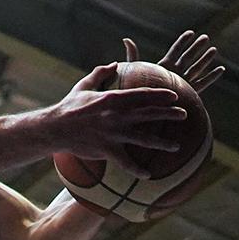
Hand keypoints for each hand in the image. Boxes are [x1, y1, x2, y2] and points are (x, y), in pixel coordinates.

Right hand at [45, 65, 189, 172]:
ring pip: (144, 139)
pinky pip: (125, 162)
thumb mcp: (83, 86)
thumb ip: (100, 74)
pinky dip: (137, 169)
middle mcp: (117, 116)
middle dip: (169, 114)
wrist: (54, 128)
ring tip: (176, 146)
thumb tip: (114, 63)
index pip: (143, 95)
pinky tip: (148, 175)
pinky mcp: (106, 150)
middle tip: (184, 115)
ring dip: (162, 143)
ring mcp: (113, 134)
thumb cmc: (68, 107)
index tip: (174, 96)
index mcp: (113, 98)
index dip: (160, 95)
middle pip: (149, 114)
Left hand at [122, 32, 225, 93]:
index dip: (182, 42)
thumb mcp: (136, 72)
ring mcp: (183, 82)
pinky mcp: (189, 93)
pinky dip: (211, 77)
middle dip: (196, 47)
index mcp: (164, 67)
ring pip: (197, 68)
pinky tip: (220, 70)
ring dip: (205, 59)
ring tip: (213, 50)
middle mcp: (175, 73)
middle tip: (205, 37)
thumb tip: (126, 39)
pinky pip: (203, 83)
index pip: (175, 51)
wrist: (147, 111)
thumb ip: (133, 55)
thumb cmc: (138, 91)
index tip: (191, 32)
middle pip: (188, 58)